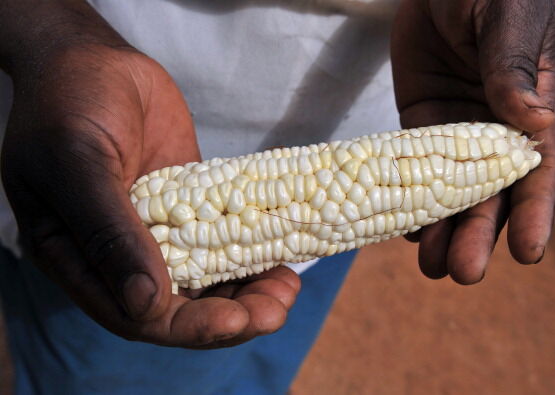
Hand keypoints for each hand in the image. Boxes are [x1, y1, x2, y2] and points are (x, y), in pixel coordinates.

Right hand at [2, 41, 299, 347]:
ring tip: (288, 289)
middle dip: (231, 316)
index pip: (135, 314)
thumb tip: (146, 305)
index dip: (188, 326)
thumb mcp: (79, 165)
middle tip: (277, 311)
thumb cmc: (69, 104)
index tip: (236, 321)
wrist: (94, 59)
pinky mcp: (193, 207)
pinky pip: (226, 238)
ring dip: (250, 292)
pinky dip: (255, 252)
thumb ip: (109, 234)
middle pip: (181, 306)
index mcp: (80, 259)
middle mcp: (122, 255)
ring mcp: (161, 231)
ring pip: (208, 279)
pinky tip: (285, 256)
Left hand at [391, 0, 554, 282]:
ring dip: (443, 231)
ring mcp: (453, 133)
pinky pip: (412, 171)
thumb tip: (534, 121)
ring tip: (431, 267)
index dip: (535, 212)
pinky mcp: (418, 126)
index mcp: (530, 110)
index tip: (528, 252)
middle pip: (490, 194)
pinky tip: (401, 231)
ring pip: (450, 193)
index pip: (538, 170)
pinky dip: (408, 201)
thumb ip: (513, 68)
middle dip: (480, 235)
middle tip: (464, 273)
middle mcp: (493, 131)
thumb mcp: (507, 19)